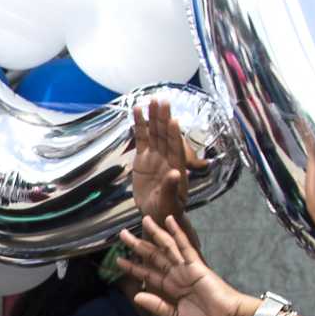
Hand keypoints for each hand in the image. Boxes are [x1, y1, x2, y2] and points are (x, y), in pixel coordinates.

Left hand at [118, 215, 250, 315]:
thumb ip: (156, 305)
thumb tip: (136, 296)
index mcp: (171, 288)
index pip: (148, 274)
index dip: (133, 267)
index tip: (119, 260)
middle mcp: (176, 275)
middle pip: (153, 256)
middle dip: (138, 245)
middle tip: (123, 234)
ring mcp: (186, 268)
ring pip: (166, 247)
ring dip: (155, 233)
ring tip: (143, 220)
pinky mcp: (196, 265)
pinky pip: (185, 246)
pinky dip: (177, 233)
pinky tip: (169, 221)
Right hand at [130, 98, 206, 230]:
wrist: (156, 214)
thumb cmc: (167, 210)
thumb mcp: (169, 202)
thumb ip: (171, 188)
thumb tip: (174, 173)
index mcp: (176, 167)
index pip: (175, 147)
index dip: (174, 134)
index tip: (173, 120)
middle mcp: (166, 158)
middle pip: (165, 135)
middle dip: (163, 118)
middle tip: (162, 100)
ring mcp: (154, 156)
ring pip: (154, 133)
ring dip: (153, 117)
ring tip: (151, 100)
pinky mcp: (143, 159)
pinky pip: (141, 139)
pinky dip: (140, 125)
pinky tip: (138, 111)